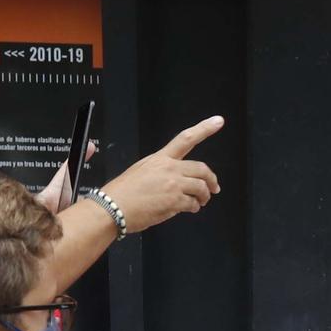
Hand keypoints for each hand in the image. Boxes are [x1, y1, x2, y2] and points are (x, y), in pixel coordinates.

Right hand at [100, 116, 223, 233]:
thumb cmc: (122, 193)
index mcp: (160, 158)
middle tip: (214, 187)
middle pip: (201, 168)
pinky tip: (189, 209)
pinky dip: (194, 208)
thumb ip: (162, 173)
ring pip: (201, 187)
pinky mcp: (174, 200)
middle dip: (212, 179)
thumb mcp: (141, 171)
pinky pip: (193, 204)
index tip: (218, 121)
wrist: (112, 207)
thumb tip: (175, 183)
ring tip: (200, 202)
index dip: (204, 128)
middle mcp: (169, 168)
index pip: (185, 138)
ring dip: (204, 196)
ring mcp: (173, 184)